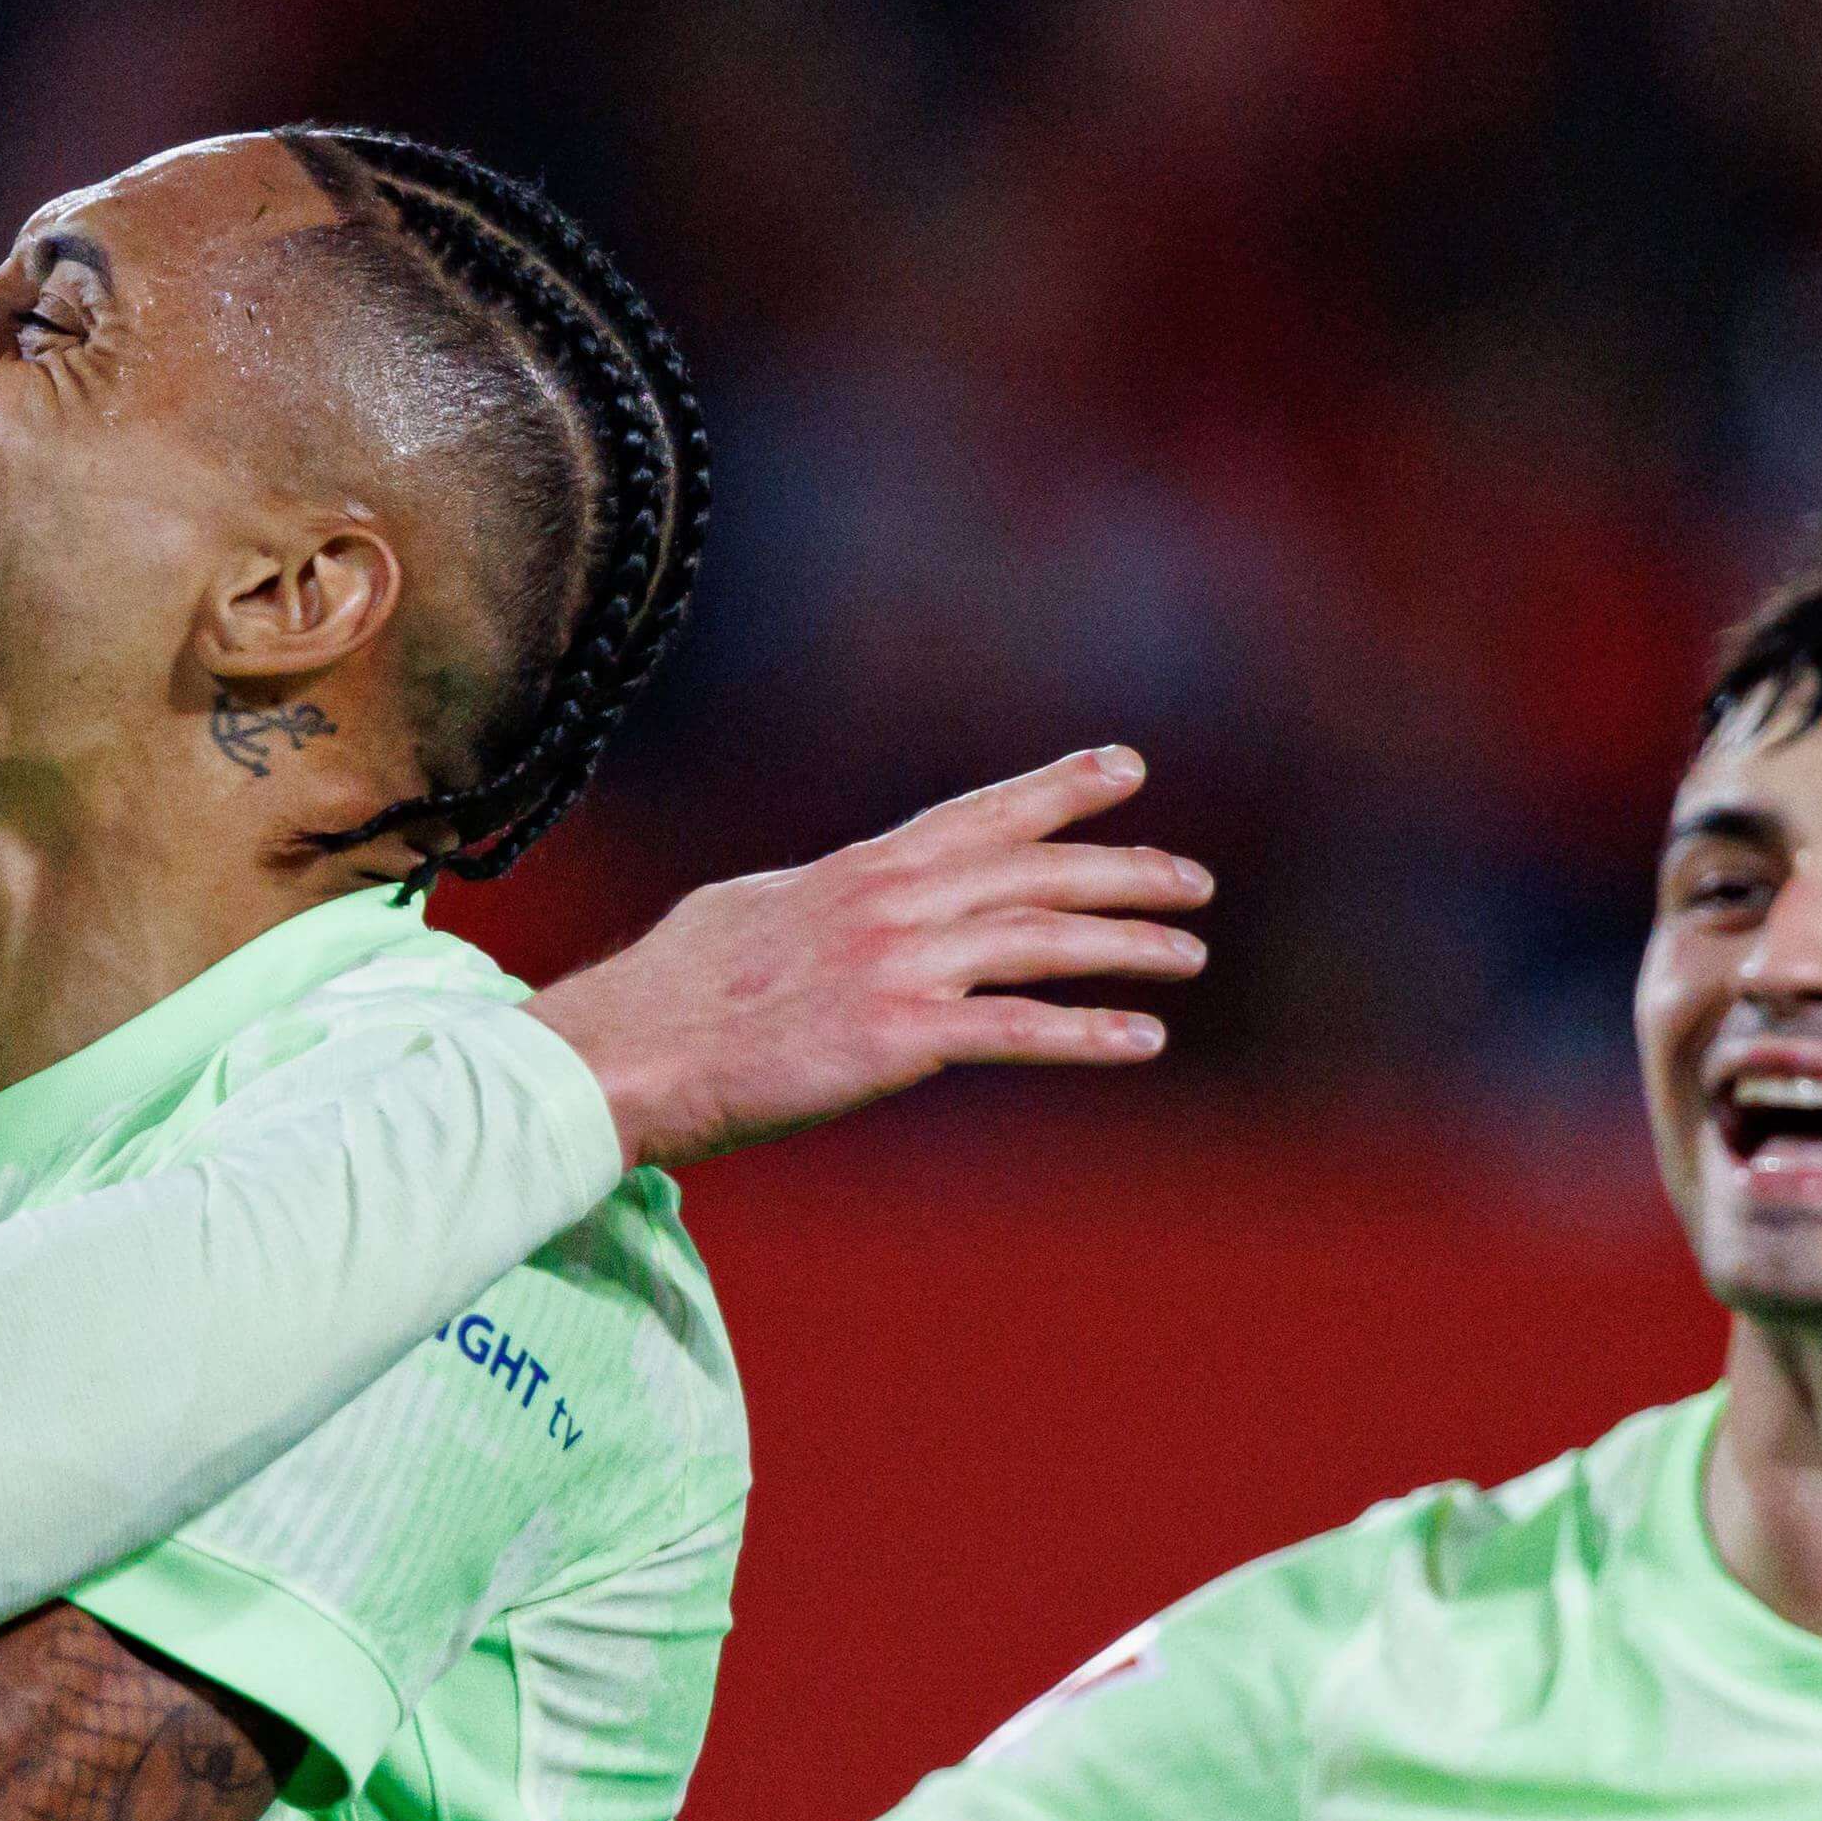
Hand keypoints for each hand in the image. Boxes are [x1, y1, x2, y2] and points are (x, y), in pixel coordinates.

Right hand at [532, 746, 1213, 1165]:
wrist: (628, 1051)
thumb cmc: (670, 994)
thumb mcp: (750, 911)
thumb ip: (817, 900)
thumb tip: (837, 895)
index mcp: (859, 868)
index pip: (980, 814)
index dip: (1059, 789)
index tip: (1123, 769)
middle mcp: (892, 900)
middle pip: (1036, 871)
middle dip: (1125, 871)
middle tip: (1193, 882)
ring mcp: (899, 964)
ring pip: (1045, 940)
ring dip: (1129, 946)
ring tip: (1189, 956)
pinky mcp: (898, 1036)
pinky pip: (1017, 1030)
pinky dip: (1088, 1033)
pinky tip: (1145, 1040)